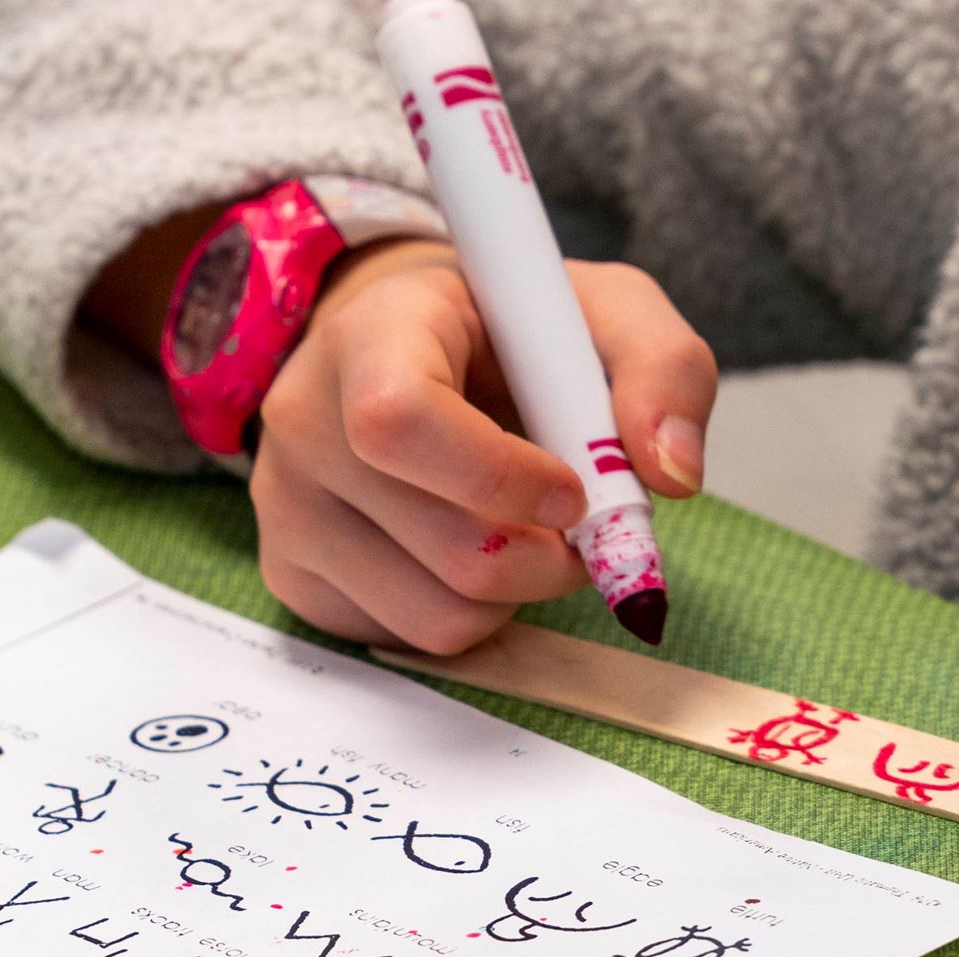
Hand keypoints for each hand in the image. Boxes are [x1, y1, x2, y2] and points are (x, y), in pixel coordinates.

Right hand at [248, 238, 715, 652]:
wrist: (394, 352)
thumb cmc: (498, 335)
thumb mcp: (595, 311)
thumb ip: (662, 368)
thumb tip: (672, 475)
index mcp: (371, 336)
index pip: (402, 422)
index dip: (504, 478)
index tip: (573, 489)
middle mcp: (304, 422)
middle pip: (451, 547)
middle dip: (550, 557)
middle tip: (575, 523)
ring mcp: (286, 508)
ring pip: (438, 617)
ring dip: (513, 593)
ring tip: (515, 530)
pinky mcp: (293, 576)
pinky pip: (407, 642)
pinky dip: (465, 615)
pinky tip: (459, 549)